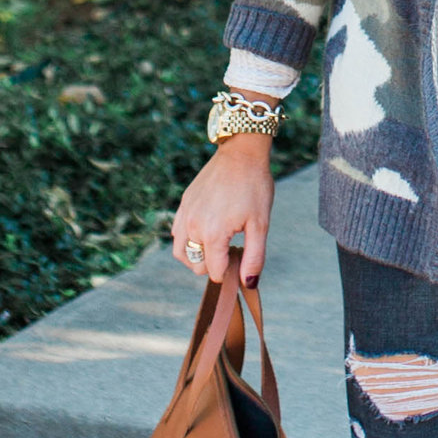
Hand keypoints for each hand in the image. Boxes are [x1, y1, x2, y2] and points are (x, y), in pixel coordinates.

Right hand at [169, 136, 272, 287]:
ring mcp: (185, 214)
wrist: (241, 153)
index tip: (243, 256)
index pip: (215, 272)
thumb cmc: (254, 187)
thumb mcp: (260, 225)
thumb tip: (248, 284)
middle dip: (214, 265)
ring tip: (217, 246)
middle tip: (233, 249)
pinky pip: (177, 233)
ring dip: (196, 256)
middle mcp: (193, 226)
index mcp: (212, 234)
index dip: (231, 271)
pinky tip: (206, 231)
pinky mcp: (183, 204)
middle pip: (196, 266)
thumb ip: (254, 258)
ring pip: (181, 252)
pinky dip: (187, 240)